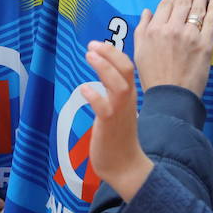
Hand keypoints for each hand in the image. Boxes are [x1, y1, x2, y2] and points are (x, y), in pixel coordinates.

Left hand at [85, 41, 153, 201]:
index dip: (113, 53)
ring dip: (104, 67)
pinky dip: (94, 95)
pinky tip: (83, 88)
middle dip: (110, 53)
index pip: (126, 67)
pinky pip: (103, 106)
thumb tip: (100, 81)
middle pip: (125, 69)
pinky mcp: (110, 124)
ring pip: (117, 84)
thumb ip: (111, 95)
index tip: (98, 44)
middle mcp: (127, 100)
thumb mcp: (117, 111)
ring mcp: (119, 112)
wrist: (126, 167)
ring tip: (89, 55)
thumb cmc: (119, 140)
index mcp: (129, 96)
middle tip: (92, 44)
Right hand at [134, 0, 212, 96]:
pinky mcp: (204, 44)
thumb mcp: (138, 51)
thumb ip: (142, 29)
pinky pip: (211, 20)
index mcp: (154, 29)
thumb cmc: (152, 76)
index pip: (166, 3)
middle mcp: (171, 28)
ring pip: (197, 7)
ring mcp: (189, 35)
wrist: (170, 96)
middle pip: (182, 1)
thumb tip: (148, 12)